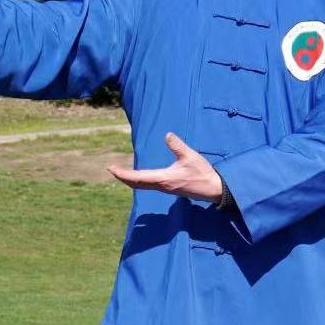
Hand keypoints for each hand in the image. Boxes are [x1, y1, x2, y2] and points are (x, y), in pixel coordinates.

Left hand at [107, 132, 223, 201]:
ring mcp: (164, 188)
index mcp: (163, 179)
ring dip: (130, 180)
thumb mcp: (190, 156)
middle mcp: (161, 185)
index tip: (112, 169)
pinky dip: (139, 181)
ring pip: (142, 185)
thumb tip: (167, 135)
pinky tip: (139, 177)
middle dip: (123, 177)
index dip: (123, 174)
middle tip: (112, 170)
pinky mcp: (169, 188)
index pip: (138, 177)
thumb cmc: (202, 173)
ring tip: (121, 173)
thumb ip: (178, 146)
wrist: (213, 189)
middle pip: (136, 184)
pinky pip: (148, 186)